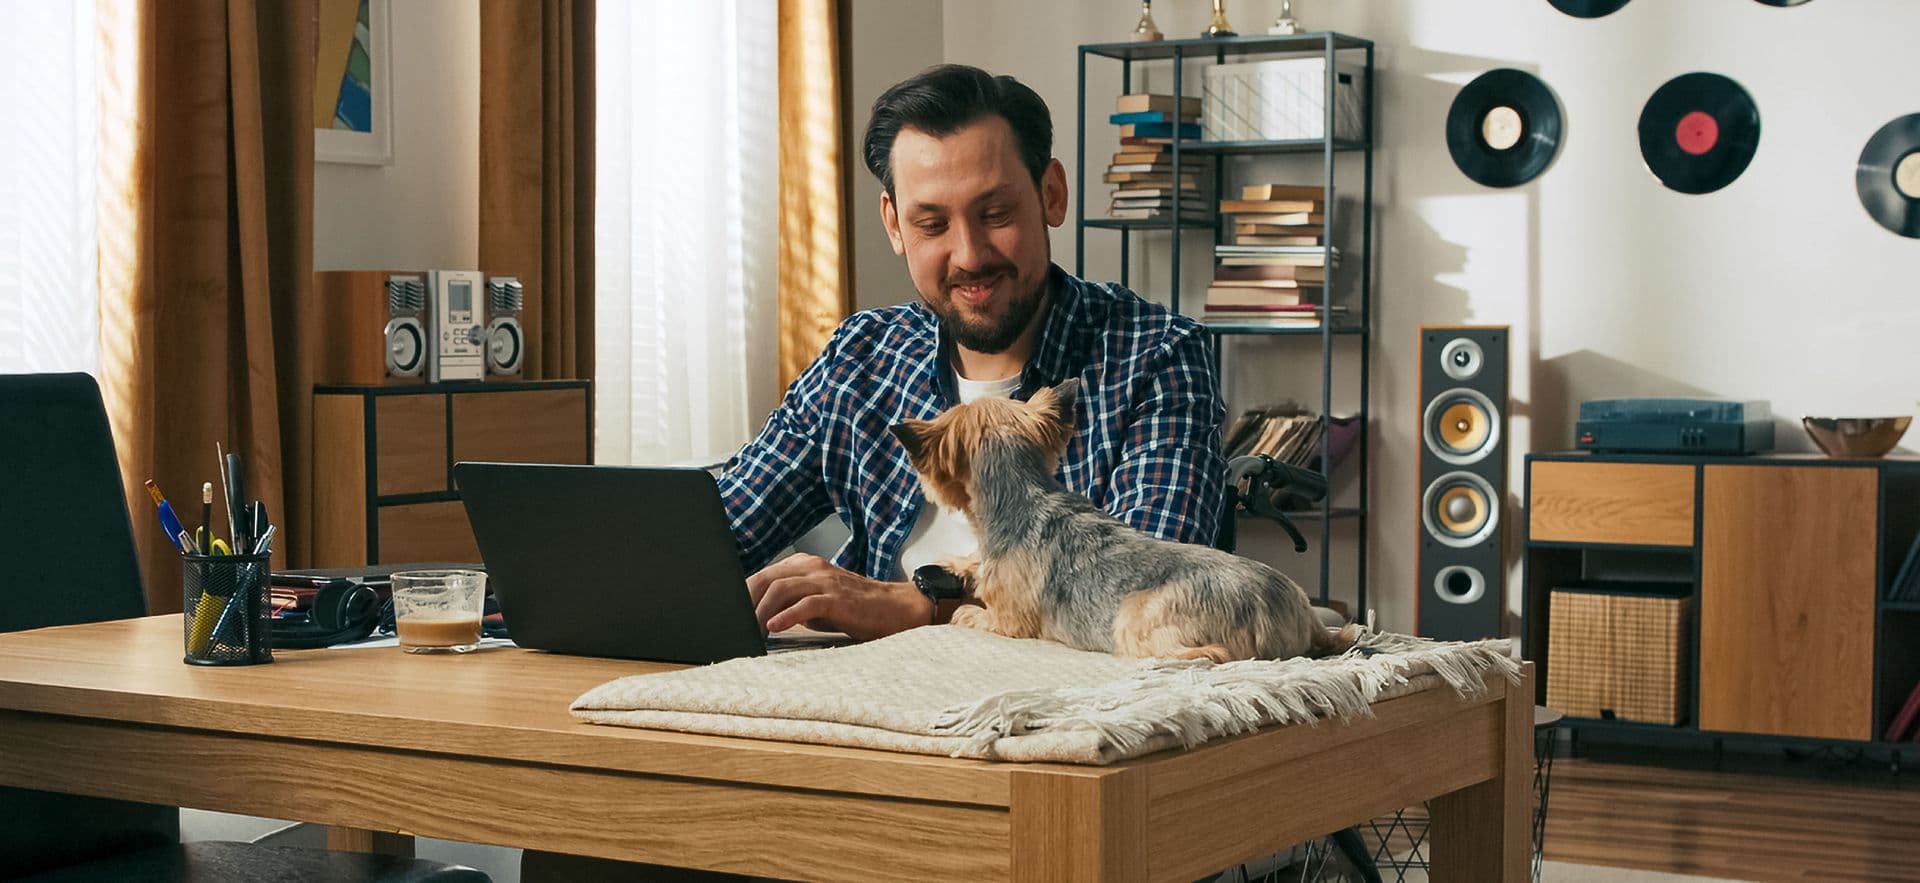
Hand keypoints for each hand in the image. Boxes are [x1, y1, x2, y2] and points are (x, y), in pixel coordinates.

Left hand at [745, 553, 933, 640]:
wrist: (897, 608)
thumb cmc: (856, 609)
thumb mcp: (818, 603)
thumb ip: (792, 603)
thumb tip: (759, 618)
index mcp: (805, 566)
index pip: (764, 575)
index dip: (743, 593)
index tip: (729, 613)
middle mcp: (813, 568)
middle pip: (767, 578)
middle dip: (746, 602)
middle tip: (734, 624)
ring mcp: (825, 581)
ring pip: (781, 589)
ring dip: (761, 612)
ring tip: (750, 631)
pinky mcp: (838, 598)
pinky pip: (806, 604)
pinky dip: (786, 617)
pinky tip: (774, 629)